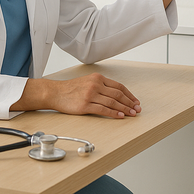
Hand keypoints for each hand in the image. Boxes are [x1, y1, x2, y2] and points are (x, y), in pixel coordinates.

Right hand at [13, 73, 141, 117]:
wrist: (55, 92)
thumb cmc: (71, 88)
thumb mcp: (88, 81)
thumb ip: (101, 85)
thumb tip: (117, 95)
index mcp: (98, 78)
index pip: (119, 86)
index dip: (129, 95)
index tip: (135, 101)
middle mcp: (96, 84)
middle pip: (118, 94)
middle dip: (130, 103)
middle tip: (137, 109)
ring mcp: (90, 94)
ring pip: (112, 102)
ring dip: (124, 109)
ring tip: (131, 114)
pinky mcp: (85, 105)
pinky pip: (103, 110)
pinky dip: (113, 113)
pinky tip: (120, 116)